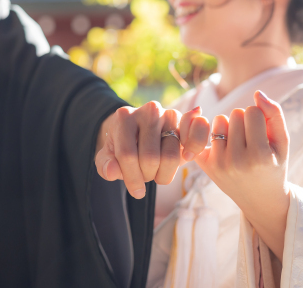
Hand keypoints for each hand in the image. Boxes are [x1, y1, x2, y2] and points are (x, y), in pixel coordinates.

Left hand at [95, 101, 209, 198]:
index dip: (132, 178)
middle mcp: (149, 111)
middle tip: (145, 175)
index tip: (136, 191)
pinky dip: (194, 148)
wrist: (140, 130)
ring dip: (164, 173)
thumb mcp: (108, 157)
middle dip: (147, 176)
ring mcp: (169, 114)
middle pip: (150, 159)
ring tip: (157, 170)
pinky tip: (186, 157)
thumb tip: (112, 172)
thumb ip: (105, 165)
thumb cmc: (123, 146)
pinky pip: (197, 133)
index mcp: (124, 118)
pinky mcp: (186, 120)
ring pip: (171, 157)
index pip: (128, 154)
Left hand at [195, 91, 290, 258]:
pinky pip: (202, 133)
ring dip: (229, 126)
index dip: (259, 118)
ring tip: (239, 142)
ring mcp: (219, 164)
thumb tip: (257, 93)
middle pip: (234, 114)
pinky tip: (222, 144)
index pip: (252, 111)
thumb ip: (275, 115)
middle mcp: (236, 161)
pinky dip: (213, 134)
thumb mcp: (282, 143)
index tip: (263, 132)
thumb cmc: (274, 166)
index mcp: (259, 156)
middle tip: (251, 139)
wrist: (260, 199)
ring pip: (219, 121)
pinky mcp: (206, 166)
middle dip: (244, 122)